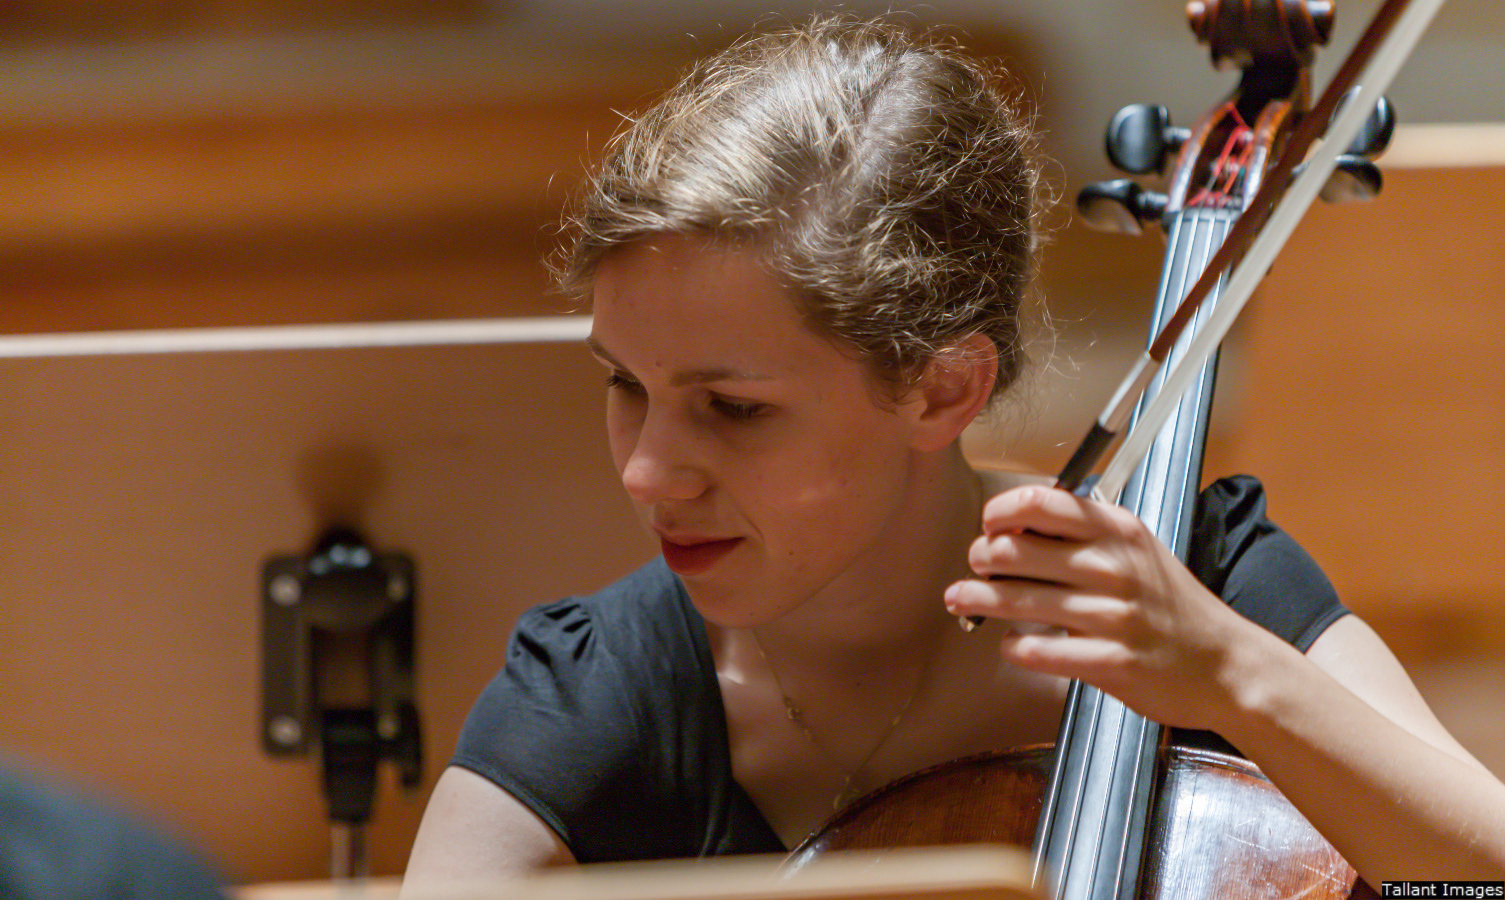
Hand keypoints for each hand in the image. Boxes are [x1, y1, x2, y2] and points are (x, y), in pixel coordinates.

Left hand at [944, 484, 1270, 730]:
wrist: (1226, 666)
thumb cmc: (1172, 605)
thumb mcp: (1138, 550)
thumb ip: (1085, 533)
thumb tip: (1017, 525)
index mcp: (1118, 531)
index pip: (1040, 502)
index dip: (1000, 512)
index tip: (989, 525)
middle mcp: (1113, 568)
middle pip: (1015, 550)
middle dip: (981, 557)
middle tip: (976, 565)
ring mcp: (1112, 616)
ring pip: (1017, 600)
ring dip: (978, 599)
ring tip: (961, 599)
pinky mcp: (1110, 662)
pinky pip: (1039, 651)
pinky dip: (1014, 647)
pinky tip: (1012, 644)